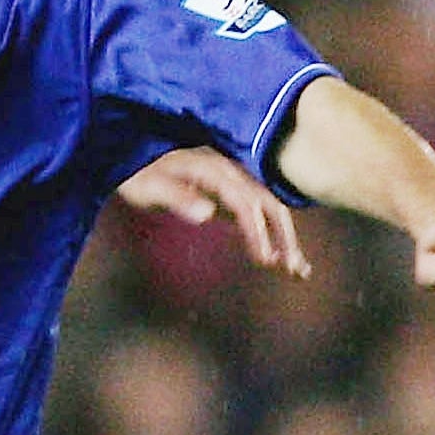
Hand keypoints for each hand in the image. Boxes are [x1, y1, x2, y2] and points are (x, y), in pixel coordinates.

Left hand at [113, 147, 310, 277]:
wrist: (135, 162)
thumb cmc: (140, 177)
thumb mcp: (151, 187)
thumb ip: (178, 197)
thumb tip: (207, 213)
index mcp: (214, 171)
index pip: (245, 203)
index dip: (257, 231)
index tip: (265, 259)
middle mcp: (231, 174)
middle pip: (268, 204)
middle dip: (284, 237)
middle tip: (294, 269)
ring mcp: (234, 184)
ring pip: (270, 210)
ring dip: (286, 239)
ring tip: (299, 271)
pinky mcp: (232, 196)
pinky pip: (259, 214)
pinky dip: (274, 236)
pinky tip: (280, 258)